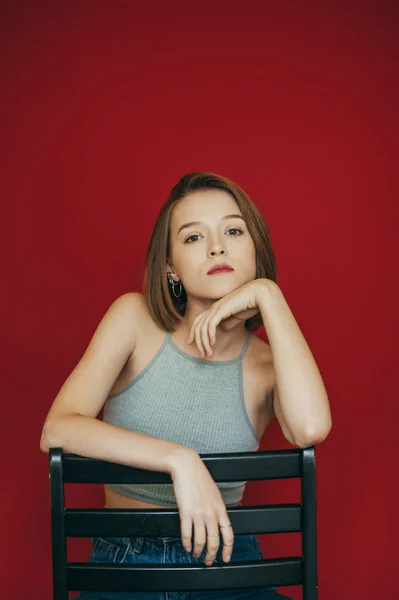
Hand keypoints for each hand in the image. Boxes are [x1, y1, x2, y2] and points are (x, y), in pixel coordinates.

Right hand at [170, 449, 233, 565]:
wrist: (187, 466)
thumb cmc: (200, 478)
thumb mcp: (215, 493)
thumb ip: (217, 508)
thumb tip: (219, 521)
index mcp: (220, 509)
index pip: (228, 534)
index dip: (228, 549)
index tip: (226, 558)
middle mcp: (211, 513)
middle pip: (214, 542)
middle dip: (212, 556)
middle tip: (208, 561)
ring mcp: (198, 514)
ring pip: (200, 541)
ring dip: (198, 551)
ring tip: (196, 554)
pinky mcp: (185, 513)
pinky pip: (186, 534)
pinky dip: (186, 544)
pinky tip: (186, 546)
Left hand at [188, 279, 269, 357]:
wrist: (258, 294)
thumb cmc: (249, 304)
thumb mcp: (237, 317)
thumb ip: (229, 322)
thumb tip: (223, 328)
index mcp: (215, 309)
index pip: (198, 321)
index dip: (193, 333)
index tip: (192, 344)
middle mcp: (213, 308)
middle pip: (198, 326)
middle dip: (198, 343)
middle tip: (203, 355)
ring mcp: (216, 308)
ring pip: (203, 328)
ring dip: (205, 343)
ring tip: (209, 354)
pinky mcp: (222, 309)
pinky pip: (211, 324)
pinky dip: (210, 335)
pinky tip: (213, 343)